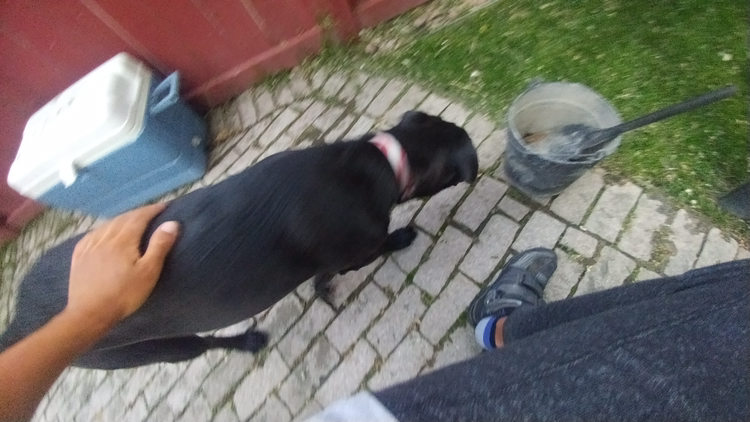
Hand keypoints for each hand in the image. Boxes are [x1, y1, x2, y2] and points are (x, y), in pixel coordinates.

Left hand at [65, 203, 178, 328]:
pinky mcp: (79, 258)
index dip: (152, 210)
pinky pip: (91, 236)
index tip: (164, 206)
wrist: (90, 313)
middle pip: (122, 219)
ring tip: (130, 220)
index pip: (139, 217)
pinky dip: (102, 230)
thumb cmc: (124, 294)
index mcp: (123, 240)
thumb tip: (171, 224)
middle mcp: (105, 238)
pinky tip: (102, 233)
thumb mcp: (148, 272)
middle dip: (138, 213)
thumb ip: (159, 246)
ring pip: (106, 226)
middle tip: (150, 212)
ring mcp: (89, 247)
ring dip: (120, 219)